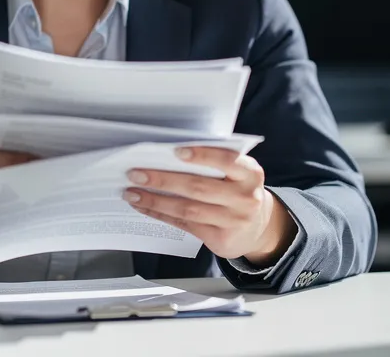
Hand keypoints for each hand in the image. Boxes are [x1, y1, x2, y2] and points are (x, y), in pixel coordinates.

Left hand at [123, 146, 296, 265]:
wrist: (258, 228)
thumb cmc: (238, 190)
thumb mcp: (238, 174)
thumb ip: (215, 164)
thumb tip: (168, 154)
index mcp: (251, 174)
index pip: (228, 160)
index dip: (202, 155)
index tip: (176, 151)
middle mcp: (245, 198)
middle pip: (199, 187)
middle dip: (164, 180)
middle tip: (136, 173)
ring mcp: (233, 221)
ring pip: (188, 209)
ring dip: (156, 200)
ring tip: (132, 192)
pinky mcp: (219, 238)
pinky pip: (185, 223)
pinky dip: (161, 213)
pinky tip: (144, 206)